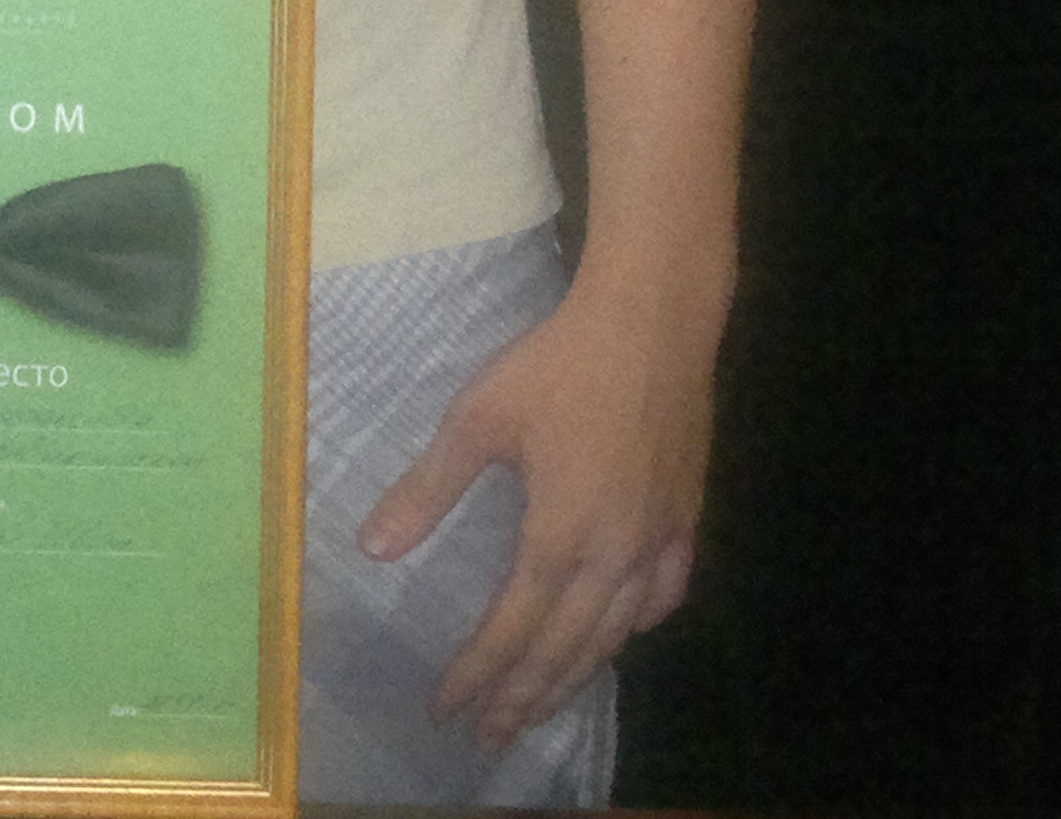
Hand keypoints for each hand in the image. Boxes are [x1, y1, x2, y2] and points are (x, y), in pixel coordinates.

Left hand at [354, 282, 716, 754]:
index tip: (445, 710)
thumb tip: (373, 549)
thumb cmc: (557, 364)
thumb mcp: (478, 419)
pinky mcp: (687, 517)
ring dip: (574, 676)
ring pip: (615, 633)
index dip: (477, 675)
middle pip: (565, 649)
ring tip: (539, 706)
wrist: (654, 322)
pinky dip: (635, 628)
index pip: (512, 629)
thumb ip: (429, 489)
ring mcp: (659, 540)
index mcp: (561, 536)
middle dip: (522, 697)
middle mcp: (615, 555)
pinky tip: (620, 635)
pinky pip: (663, 595)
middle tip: (489, 737)